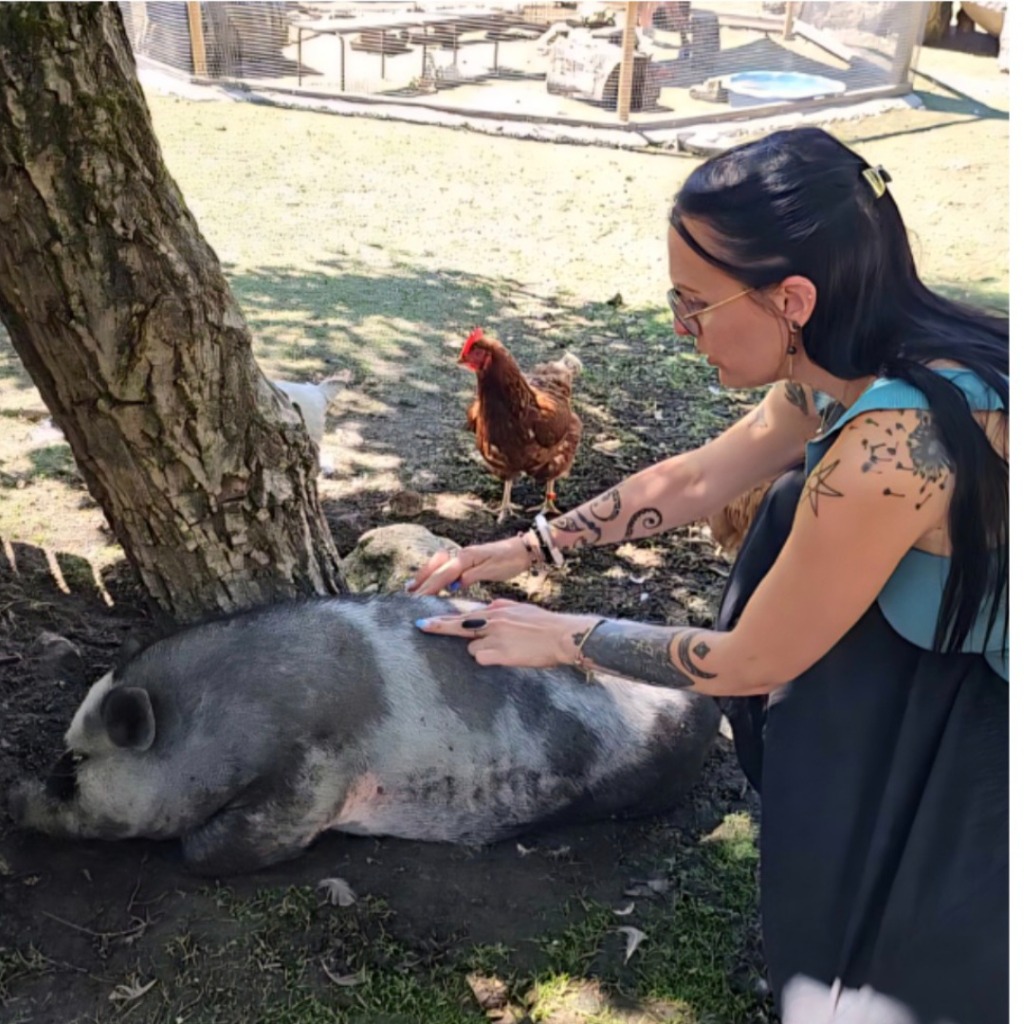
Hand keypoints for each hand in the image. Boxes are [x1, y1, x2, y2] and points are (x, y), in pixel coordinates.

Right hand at [407, 536, 534, 595]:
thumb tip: (452, 585)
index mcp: (465, 558)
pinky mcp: (467, 560)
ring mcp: (463, 556)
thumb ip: (470, 577)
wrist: (522, 549)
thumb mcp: (491, 571)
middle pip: (435, 569)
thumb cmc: (510, 561)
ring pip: (437, 566)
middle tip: (408, 595)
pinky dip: (435, 573)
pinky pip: (445, 567)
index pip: (442, 575)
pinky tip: (432, 581)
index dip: (429, 588)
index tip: (417, 599)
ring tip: (411, 587)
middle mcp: (460, 555)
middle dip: (421, 581)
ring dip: (424, 575)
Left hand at [415, 598, 600, 668]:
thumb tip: (489, 606)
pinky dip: (489, 661)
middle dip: (438, 627)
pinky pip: (483, 659)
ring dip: (481, 652)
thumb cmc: (545, 624)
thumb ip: (502, 608)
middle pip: (458, 626)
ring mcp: (495, 637)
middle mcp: (492, 621)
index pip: (463, 614)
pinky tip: (505, 658)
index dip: (443, 619)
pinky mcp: (501, 654)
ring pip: (472, 649)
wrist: (562, 636)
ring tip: (504, 650)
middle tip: (421, 626)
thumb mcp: (521, 609)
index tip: (424, 621)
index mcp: (497, 610)